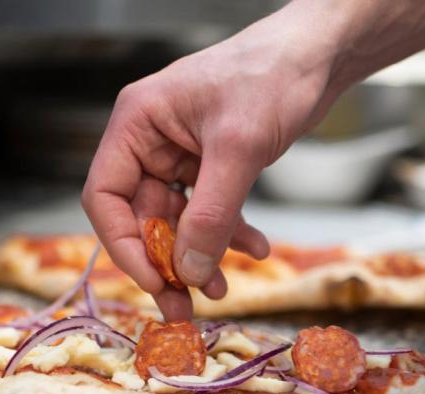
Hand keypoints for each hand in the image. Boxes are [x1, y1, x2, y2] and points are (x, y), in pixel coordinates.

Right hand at [82, 0, 424, 318]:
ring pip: (178, 221)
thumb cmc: (271, 76)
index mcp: (137, 124)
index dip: (124, 245)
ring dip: (200, 257)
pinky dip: (229, 233)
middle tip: (184, 308)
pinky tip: (256, 250)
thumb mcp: (238, 149)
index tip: (155, 281)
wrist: (318, 55)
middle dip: (166, 263)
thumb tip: (189, 272)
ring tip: (222, 290)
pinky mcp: (212, 162)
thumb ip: (210, 215)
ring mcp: (181, 153)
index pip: (105, 196)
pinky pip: (209, 210)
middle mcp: (152, 140)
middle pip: (141, 217)